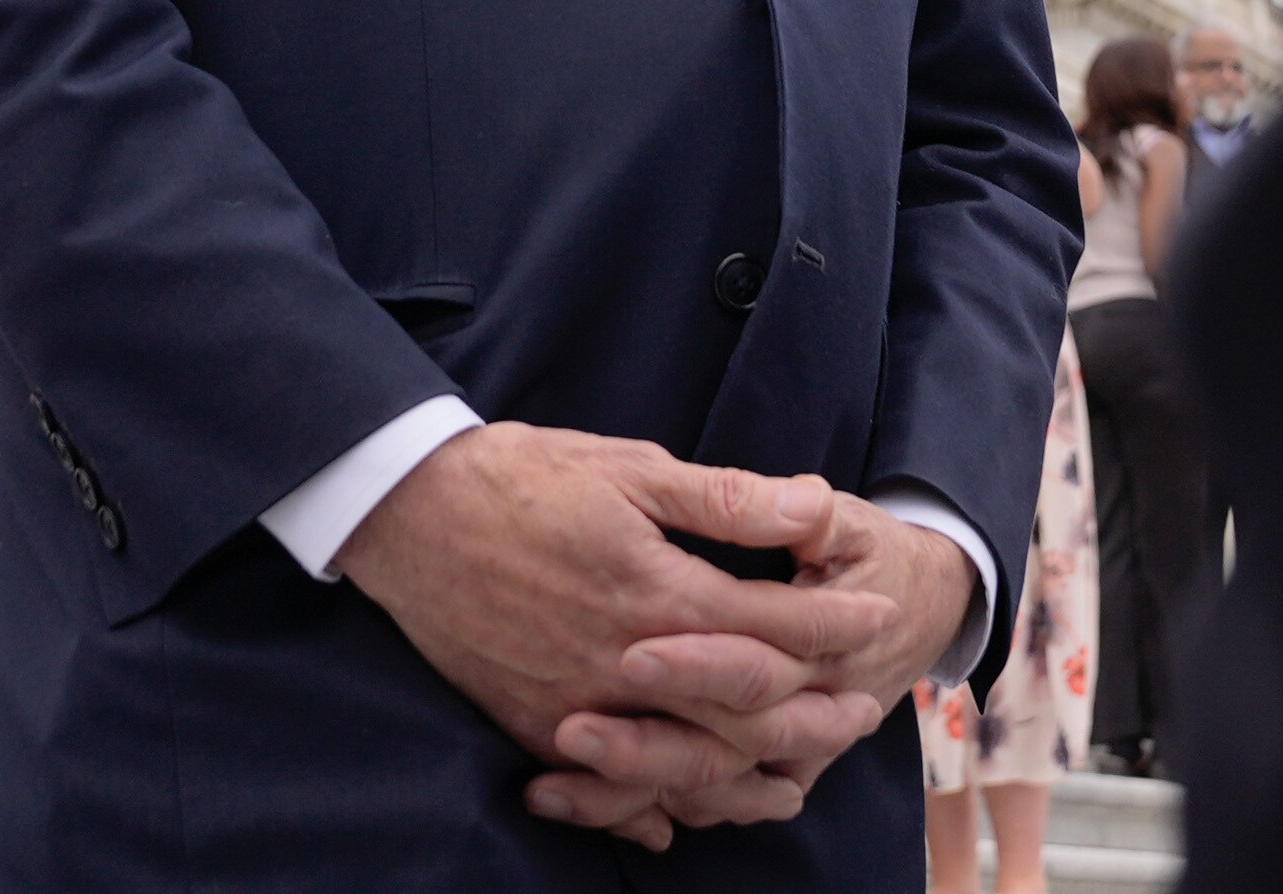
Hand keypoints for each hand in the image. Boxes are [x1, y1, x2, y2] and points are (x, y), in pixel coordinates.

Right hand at [333, 424, 900, 852]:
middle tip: (864, 709)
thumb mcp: (626, 466)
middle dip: (813, 711)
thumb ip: (723, 499)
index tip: (877, 616)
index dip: (833, 623)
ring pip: (685, 762)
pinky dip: (656, 807)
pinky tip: (684, 816)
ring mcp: (578, 704)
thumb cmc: (519, 476)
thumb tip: (810, 508)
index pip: (771, 625)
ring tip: (798, 774)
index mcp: (654, 591)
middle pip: (743, 711)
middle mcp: (624, 662)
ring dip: (750, 773)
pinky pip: (609, 788)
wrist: (404, 512)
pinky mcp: (533, 726)